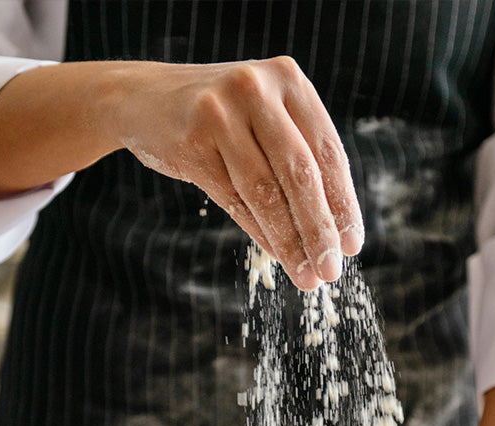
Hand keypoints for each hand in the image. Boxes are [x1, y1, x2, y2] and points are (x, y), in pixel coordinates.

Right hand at [109, 57, 363, 288]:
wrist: (142, 99)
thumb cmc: (219, 119)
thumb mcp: (263, 120)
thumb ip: (297, 158)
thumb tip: (335, 231)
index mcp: (288, 80)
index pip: (328, 152)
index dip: (343, 203)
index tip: (353, 245)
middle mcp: (257, 89)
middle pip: (300, 173)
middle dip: (320, 229)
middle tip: (332, 270)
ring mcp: (221, 113)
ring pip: (266, 191)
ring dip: (290, 242)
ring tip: (306, 276)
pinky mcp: (191, 141)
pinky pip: (234, 199)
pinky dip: (259, 233)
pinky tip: (276, 255)